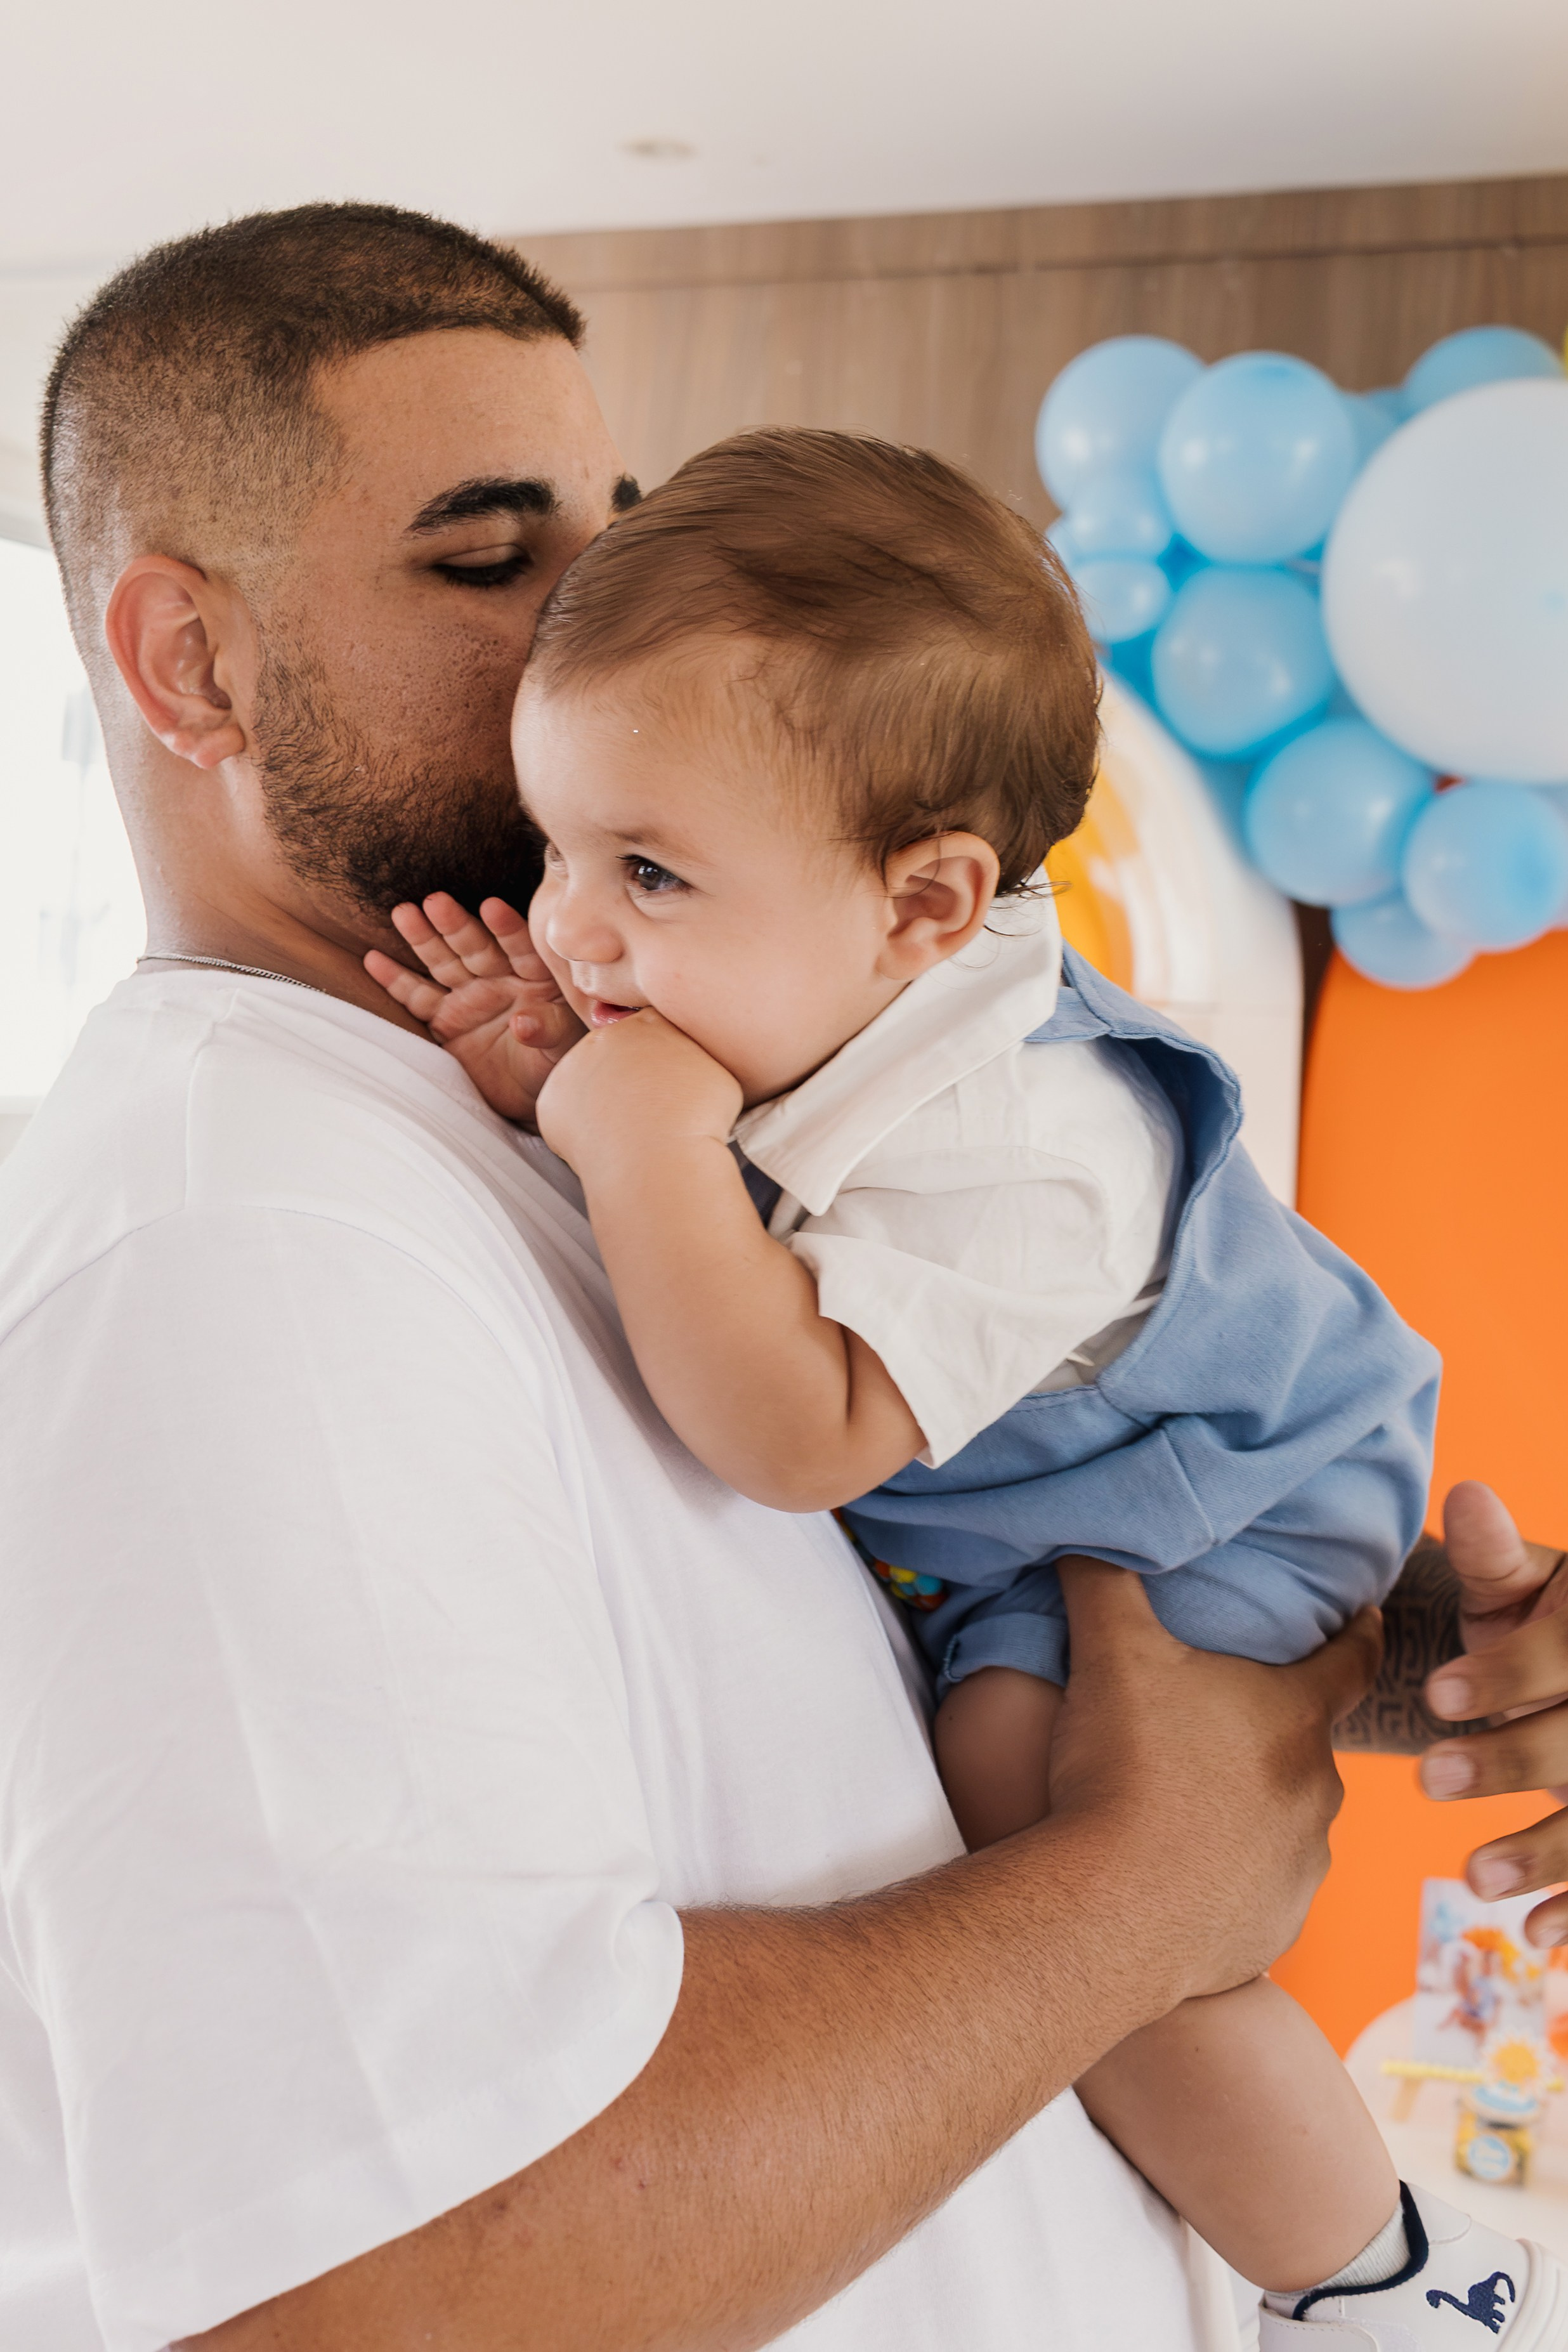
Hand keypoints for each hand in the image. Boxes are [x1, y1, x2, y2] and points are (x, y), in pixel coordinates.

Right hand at [364, 894, 582, 1123]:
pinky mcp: (442, 1017)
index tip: (492, 908)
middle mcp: (498, 978)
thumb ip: (547, 1030)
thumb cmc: (548, 1065)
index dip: (507, 929)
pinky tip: (374, 959)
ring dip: (423, 938)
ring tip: (403, 913)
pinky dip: (396, 980)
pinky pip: (417, 997)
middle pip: (474, 947)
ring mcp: (467, 995)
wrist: (522, 1094)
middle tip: (436, 902)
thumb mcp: (558, 1050)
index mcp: (534, 978)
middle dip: (455, 925)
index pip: (520, 948)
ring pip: (442, 962)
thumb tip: (525, 1023)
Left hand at [535, 1009, 742, 1179]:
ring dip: (602, 1101)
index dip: (662, 1062)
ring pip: (588, 1081)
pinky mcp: (552, 1098)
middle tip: (649, 1111)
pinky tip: (604, 1144)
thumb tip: (696, 1062)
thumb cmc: (698, 1120)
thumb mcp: (720, 1072)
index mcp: (651, 1022)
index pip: (651, 1031)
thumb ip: (700, 1056)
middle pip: (616, 1052)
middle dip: (628, 1078)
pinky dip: (580, 1129)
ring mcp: (575, 1064)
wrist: (660, 1156)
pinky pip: (564, 1112)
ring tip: (629, 1132)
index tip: (671, 1087)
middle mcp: (608, 1034)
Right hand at [1047, 1559, 1381, 2003]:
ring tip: (1189, 1809)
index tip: (1369, 1616)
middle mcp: (1316, 1790)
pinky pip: (1260, 1892)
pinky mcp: (1273, 1926)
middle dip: (1275, 1732)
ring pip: (1288, 1823)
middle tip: (1224, 1724)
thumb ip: (1105, 1580)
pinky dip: (1231, 1880)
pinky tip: (1180, 1878)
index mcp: (1294, 1716)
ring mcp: (1302, 1865)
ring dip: (1253, 1811)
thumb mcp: (1109, 1651)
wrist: (1114, 1912)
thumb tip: (1085, 1532)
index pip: (1354, 1658)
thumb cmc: (1123, 1769)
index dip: (1361, 1632)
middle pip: (1308, 1745)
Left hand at [1418, 1481, 1567, 1941]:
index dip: (1506, 1673)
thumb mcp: (1530, 1584)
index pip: (1564, 1652)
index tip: (1432, 1692)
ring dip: (1547, 1850)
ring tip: (1472, 1874)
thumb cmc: (1551, 1620)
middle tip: (1428, 1778)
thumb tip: (1466, 1497)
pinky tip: (1534, 1934)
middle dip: (1512, 1759)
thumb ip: (1493, 1557)